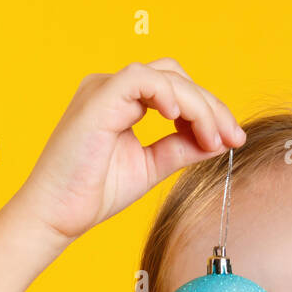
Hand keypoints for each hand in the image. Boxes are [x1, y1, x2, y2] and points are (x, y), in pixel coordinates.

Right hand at [15, 58, 245, 243]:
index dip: (208, 110)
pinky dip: (169, 94)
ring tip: (212, 138)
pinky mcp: (98, 97)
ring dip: (198, 106)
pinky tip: (181, 119)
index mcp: (122, 102)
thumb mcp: (151, 166)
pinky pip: (142, 79)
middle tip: (233, 137)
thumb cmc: (94, 192)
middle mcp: (112, 88)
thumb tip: (219, 140)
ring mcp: (104, 89)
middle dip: (211, 105)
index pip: (176, 89)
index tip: (232, 139)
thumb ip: (181, 148)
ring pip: (166, 76)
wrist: (58, 214)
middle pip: (176, 76)